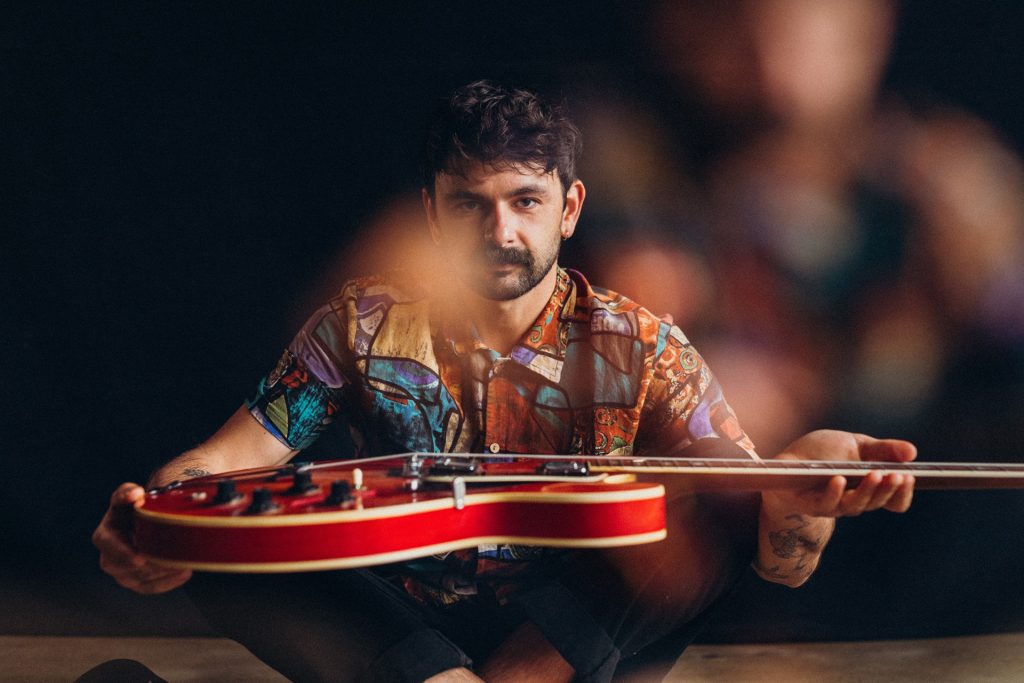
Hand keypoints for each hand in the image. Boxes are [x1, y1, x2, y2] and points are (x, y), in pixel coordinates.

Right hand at [92, 482, 192, 593]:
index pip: (109, 546)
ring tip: (183, 563)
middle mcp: (109, 558)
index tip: (140, 557)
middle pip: (126, 568)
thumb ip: (127, 492)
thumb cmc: (133, 507)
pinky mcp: (136, 582)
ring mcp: (122, 573)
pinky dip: (169, 582)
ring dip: (162, 574)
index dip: (124, 553)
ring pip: (140, 580)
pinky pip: (150, 588)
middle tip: (171, 560)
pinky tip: (184, 572)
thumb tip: (135, 494)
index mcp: (105, 536)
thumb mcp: (128, 495)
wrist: (142, 520)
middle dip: (149, 566)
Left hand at [762, 429, 916, 517]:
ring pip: (855, 505)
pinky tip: (838, 479)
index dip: (903, 492)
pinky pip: (826, 503)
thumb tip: (912, 452)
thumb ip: (882, 449)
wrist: (786, 463)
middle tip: (898, 475)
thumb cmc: (822, 453)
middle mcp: (854, 500)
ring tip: (876, 474)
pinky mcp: (810, 504)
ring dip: (867, 490)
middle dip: (889, 489)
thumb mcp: (855, 444)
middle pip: (877, 502)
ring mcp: (833, 505)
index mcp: (868, 487)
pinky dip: (834, 492)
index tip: (910, 477)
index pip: (894, 500)